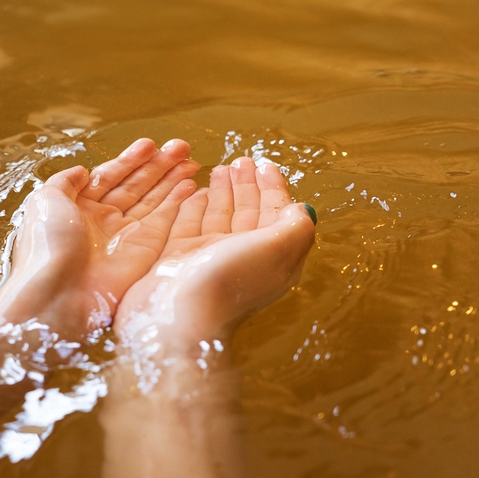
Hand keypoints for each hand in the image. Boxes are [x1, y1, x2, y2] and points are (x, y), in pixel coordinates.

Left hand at [0, 138, 199, 337]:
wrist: (59, 295)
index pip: (110, 177)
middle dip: (159, 166)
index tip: (150, 144)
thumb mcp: (46, 201)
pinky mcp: (145, 251)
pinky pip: (165, 220)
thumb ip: (64, 182)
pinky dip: (178, 202)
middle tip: (182, 146)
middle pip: (137, 186)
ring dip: (172, 179)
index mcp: (79, 208)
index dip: (130, 160)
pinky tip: (191, 184)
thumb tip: (81, 170)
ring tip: (191, 159)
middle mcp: (105, 220)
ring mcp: (126, 236)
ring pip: (154, 200)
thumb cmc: (48, 245)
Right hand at [114, 157, 315, 349]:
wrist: (177, 316)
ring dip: (221, 192)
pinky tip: (194, 191)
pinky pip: (187, 225)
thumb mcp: (278, 249)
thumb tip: (301, 209)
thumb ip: (297, 226)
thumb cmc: (231, 280)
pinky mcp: (177, 259)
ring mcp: (207, 259)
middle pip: (247, 214)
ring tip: (220, 168)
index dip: (274, 189)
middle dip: (246, 186)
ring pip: (217, 217)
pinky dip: (193, 207)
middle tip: (241, 161)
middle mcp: (240, 258)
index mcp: (269, 257)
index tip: (266, 165)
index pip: (275, 216)